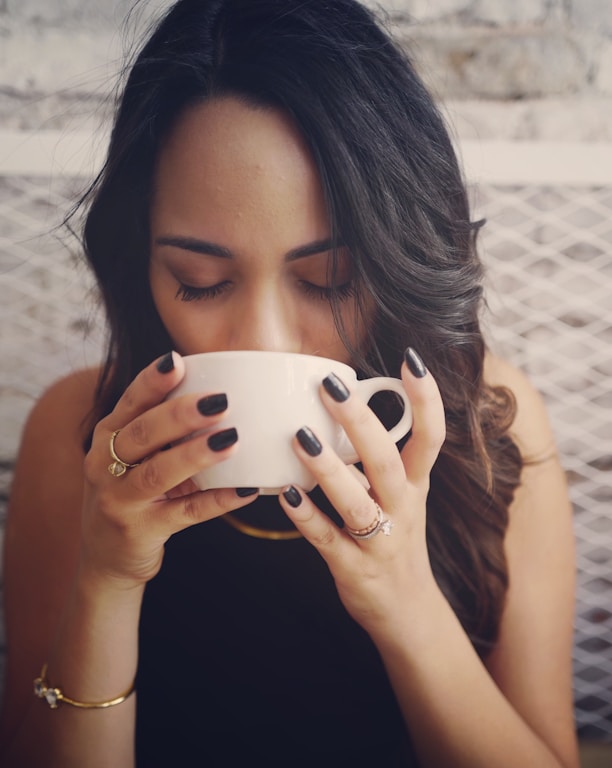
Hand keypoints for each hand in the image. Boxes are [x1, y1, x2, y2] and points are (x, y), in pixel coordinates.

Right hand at [80, 352, 256, 588]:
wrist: (107, 557)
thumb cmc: (132, 492)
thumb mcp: (135, 457)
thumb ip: (164, 429)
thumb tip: (223, 393)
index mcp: (108, 436)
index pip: (130, 402)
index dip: (152, 381)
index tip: (177, 360)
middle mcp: (105, 464)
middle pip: (143, 433)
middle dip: (180, 414)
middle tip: (220, 400)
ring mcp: (120, 500)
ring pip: (159, 473)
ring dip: (197, 454)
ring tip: (232, 439)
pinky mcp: (141, 531)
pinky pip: (186, 513)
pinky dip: (218, 500)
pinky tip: (246, 489)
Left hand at [278, 348, 445, 640]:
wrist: (408, 612)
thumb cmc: (396, 539)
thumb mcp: (402, 497)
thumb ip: (379, 459)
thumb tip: (347, 410)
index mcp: (416, 486)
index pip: (432, 437)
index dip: (426, 399)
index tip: (410, 360)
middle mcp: (404, 510)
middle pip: (388, 462)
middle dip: (362, 423)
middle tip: (331, 386)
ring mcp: (381, 542)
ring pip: (358, 502)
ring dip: (329, 469)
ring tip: (301, 437)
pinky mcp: (354, 569)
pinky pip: (328, 539)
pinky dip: (306, 516)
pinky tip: (284, 494)